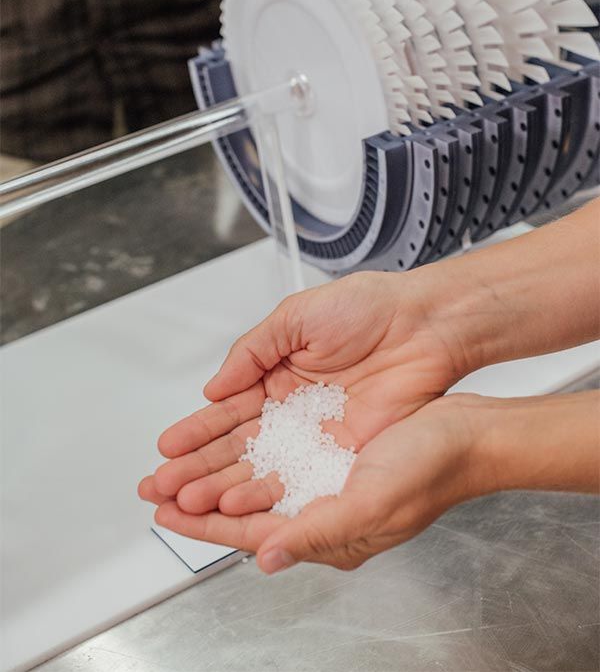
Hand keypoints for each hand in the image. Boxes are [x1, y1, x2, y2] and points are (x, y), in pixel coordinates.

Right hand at [139, 269, 473, 514]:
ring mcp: (315, 433)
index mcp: (277, 372)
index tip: (168, 448)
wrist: (422, 325)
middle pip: (237, 445)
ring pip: (262, 467)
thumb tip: (213, 388)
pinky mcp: (342, 452)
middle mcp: (292, 408)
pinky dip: (268, 491)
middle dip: (198, 466)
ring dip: (223, 484)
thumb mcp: (294, 318)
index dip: (196, 430)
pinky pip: (299, 477)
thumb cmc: (366, 308)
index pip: (228, 409)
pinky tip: (238, 504)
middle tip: (162, 486)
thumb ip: (251, 353)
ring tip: (187, 501)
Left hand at [148, 393, 481, 570]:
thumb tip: (265, 558)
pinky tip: (227, 438)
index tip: (166, 511)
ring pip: (255, 477)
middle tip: (157, 483)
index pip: (251, 533)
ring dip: (215, 470)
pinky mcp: (331, 446)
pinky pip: (277, 449)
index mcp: (329, 532)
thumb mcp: (370, 505)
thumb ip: (315, 533)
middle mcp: (321, 507)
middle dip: (198, 495)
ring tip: (178, 464)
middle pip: (244, 505)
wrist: (465, 431)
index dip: (205, 523)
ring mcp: (325, 476)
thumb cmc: (431, 470)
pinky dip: (247, 446)